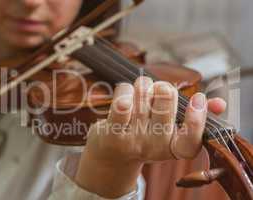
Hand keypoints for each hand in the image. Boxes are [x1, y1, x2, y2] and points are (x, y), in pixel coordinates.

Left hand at [75, 76, 225, 197]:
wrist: (112, 154)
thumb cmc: (145, 134)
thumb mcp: (170, 131)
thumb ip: (194, 116)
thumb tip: (218, 104)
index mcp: (173, 148)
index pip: (191, 141)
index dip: (197, 119)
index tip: (198, 98)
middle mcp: (155, 147)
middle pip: (166, 105)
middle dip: (163, 88)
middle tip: (158, 88)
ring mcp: (134, 140)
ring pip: (143, 94)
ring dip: (142, 86)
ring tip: (139, 92)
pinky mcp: (113, 133)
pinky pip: (122, 103)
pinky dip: (125, 90)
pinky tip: (125, 93)